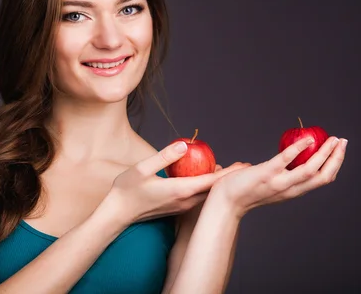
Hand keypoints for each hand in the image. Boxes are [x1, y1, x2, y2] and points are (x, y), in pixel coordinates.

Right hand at [104, 141, 249, 224]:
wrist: (117, 214)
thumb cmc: (127, 190)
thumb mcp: (142, 168)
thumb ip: (164, 156)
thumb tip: (184, 145)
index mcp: (179, 190)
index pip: (210, 181)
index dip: (228, 173)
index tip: (243, 166)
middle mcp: (184, 201)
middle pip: (212, 189)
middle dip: (227, 177)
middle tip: (242, 166)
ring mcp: (181, 207)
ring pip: (205, 194)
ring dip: (216, 183)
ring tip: (227, 170)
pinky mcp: (176, 209)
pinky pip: (196, 197)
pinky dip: (204, 187)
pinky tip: (204, 178)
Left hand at [210, 136, 346, 216]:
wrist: (224, 202)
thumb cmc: (241, 191)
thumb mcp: (267, 185)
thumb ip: (277, 175)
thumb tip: (279, 161)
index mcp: (292, 191)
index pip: (321, 180)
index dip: (334, 165)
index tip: (339, 150)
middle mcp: (290, 189)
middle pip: (323, 176)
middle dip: (336, 158)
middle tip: (342, 141)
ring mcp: (279, 182)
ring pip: (311, 169)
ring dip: (325, 153)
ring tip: (332, 139)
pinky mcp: (266, 173)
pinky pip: (286, 159)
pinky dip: (299, 148)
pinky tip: (307, 138)